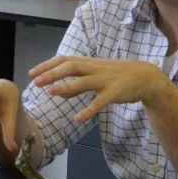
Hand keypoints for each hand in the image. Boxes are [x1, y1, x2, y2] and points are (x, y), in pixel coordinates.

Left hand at [28, 55, 170, 123]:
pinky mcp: (114, 93)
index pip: (64, 60)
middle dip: (52, 73)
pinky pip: (99, 102)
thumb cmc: (117, 76)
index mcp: (89, 63)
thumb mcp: (95, 76)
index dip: (47, 65)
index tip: (32, 72)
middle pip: (71, 66)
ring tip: (51, 93)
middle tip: (36, 82)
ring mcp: (105, 80)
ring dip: (66, 87)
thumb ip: (76, 84)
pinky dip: (88, 110)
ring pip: (83, 82)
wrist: (145, 77)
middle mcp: (94, 69)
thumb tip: (57, 91)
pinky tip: (77, 119)